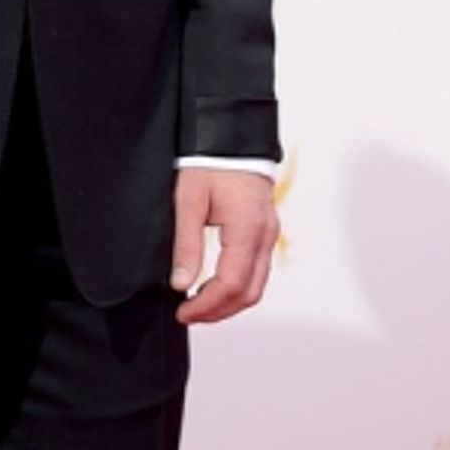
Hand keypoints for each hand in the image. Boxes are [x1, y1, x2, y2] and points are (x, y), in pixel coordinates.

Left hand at [170, 168, 277, 324]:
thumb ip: (186, 243)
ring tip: (198, 305)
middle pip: (249, 293)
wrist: (230, 134)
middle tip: (188, 315)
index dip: (206, 306)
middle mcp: (265, 234)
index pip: (231, 285)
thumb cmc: (208, 161)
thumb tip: (180, 284)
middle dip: (218, 311)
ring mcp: (269, 233)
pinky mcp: (266, 229)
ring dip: (229, 302)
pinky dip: (237, 286)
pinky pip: (257, 270)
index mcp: (247, 228)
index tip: (182, 312)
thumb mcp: (189, 199)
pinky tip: (214, 285)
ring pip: (256, 285)